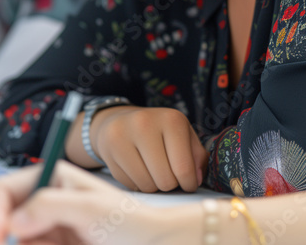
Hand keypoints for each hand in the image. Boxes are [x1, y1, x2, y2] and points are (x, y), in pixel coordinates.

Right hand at [0, 160, 191, 244]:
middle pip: (3, 220)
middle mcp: (44, 201)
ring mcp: (47, 227)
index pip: (3, 190)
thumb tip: (13, 220)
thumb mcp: (90, 209)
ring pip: (17, 240)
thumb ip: (49, 206)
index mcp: (50, 178)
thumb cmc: (131, 222)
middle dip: (4, 236)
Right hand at [92, 106, 207, 192]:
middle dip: (170, 184)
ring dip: (154, 185)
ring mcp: (123, 137)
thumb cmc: (158, 131)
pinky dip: (138, 184)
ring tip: (152, 170)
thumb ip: (196, 156)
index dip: (189, 183)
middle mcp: (144, 124)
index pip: (183, 168)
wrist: (118, 121)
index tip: (187, 182)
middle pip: (165, 180)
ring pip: (148, 186)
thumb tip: (196, 179)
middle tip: (167, 173)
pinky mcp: (109, 152)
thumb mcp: (183, 135)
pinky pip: (131, 185)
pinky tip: (137, 169)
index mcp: (171, 119)